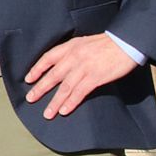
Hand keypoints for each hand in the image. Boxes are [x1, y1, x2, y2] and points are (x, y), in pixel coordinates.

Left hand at [23, 33, 138, 119]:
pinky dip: (70, 102)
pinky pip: (79, 92)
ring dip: (54, 102)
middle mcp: (74, 56)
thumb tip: (63, 64)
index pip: (48, 58)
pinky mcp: (95, 77)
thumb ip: (73, 52)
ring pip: (64, 87)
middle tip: (30, 99)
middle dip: (40, 88)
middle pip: (53, 75)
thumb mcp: (85, 42)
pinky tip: (64, 110)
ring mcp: (84, 67)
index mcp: (71, 46)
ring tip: (47, 113)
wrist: (127, 42)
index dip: (37, 69)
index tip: (28, 79)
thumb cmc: (108, 43)